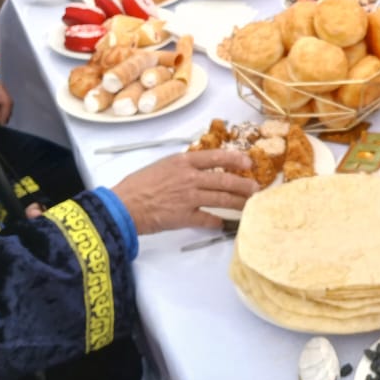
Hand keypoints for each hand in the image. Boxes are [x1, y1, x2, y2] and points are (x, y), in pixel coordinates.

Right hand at [111, 149, 258, 233]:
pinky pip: (208, 219)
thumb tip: (198, 169)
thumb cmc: (137, 185)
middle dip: (243, 184)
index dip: (235, 158)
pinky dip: (217, 221)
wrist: (124, 205)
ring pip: (221, 199)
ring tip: (249, 203)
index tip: (248, 161)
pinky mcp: (185, 216)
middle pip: (224, 179)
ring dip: (238, 202)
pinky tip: (224, 223)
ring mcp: (189, 197)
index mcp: (183, 161)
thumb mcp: (161, 165)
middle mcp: (190, 177)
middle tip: (256, 187)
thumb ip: (182, 166)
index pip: (216, 157)